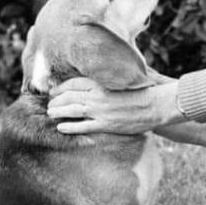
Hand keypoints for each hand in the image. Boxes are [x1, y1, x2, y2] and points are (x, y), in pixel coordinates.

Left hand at [47, 78, 181, 134]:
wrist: (156, 104)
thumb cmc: (142, 91)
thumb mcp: (123, 79)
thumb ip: (109, 77)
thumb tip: (99, 77)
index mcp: (102, 82)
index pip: (74, 82)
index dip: (61, 87)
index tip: (54, 91)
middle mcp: (98, 95)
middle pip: (69, 96)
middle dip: (56, 100)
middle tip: (49, 104)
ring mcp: (100, 110)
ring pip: (72, 110)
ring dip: (58, 112)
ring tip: (51, 113)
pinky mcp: (106, 124)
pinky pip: (83, 126)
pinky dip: (70, 127)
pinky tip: (61, 127)